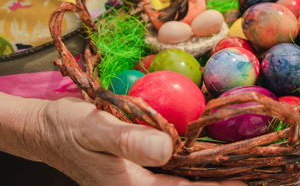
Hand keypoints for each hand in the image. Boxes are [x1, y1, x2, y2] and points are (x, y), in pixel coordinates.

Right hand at [0, 94, 244, 185]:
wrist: (48, 128)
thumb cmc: (69, 128)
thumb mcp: (95, 130)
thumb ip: (129, 141)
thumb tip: (167, 148)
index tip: (240, 182)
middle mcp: (136, 185)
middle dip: (211, 183)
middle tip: (243, 175)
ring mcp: (135, 176)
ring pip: (176, 179)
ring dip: (201, 174)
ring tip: (228, 167)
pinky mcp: (133, 164)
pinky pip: (166, 169)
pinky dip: (185, 163)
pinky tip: (197, 153)